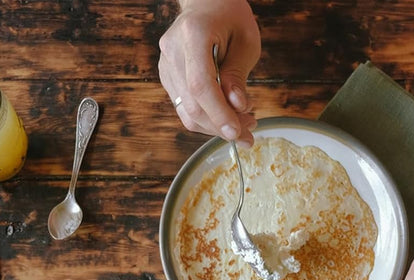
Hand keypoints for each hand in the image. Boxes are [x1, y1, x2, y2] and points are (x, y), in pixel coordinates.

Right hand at [158, 0, 260, 142]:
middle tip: (247, 133)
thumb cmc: (229, 17)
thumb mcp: (245, 41)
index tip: (237, 132)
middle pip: (192, 104)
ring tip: (241, 127)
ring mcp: (166, 66)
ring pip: (187, 112)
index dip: (218, 113)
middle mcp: (172, 51)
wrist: (206, 4)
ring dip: (214, 126)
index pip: (201, 84)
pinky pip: (185, 108)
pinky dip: (206, 118)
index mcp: (193, 34)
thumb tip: (237, 108)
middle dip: (220, 125)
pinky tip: (224, 117)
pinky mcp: (167, 78)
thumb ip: (238, 75)